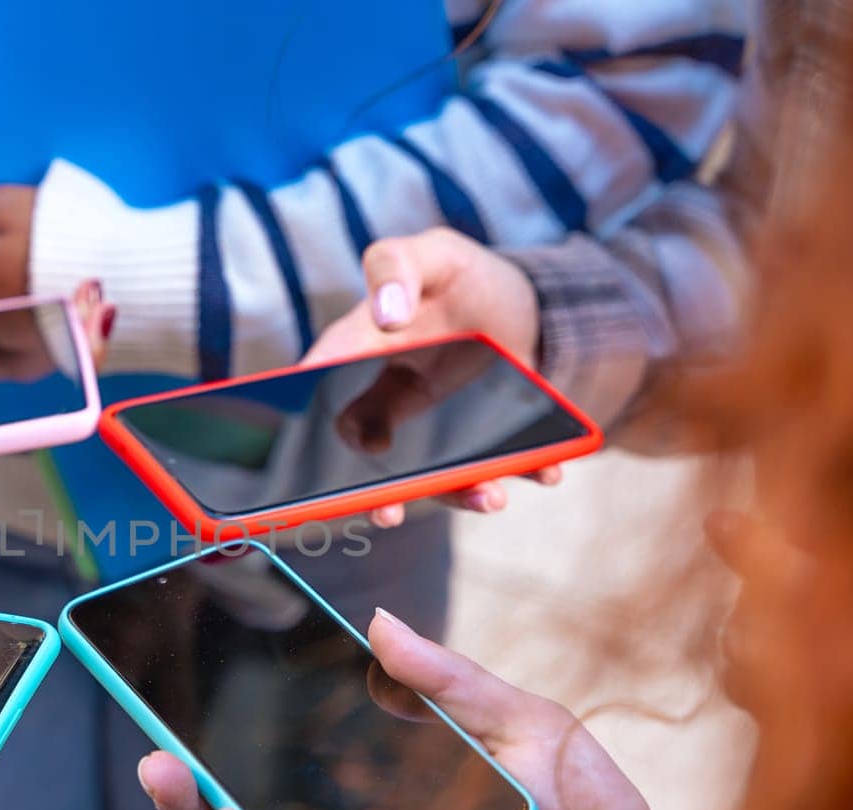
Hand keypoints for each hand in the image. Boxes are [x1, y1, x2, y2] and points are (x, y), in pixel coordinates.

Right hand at [307, 228, 553, 527]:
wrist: (522, 302)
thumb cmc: (460, 276)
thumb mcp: (433, 253)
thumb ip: (396, 266)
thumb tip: (384, 313)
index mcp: (356, 353)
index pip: (317, 390)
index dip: (305, 426)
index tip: (315, 461)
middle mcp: (383, 403)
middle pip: (365, 458)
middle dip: (375, 493)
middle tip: (387, 513)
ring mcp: (426, 430)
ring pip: (429, 476)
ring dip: (458, 493)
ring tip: (492, 498)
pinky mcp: (471, 442)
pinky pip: (487, 468)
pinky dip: (518, 472)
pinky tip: (547, 470)